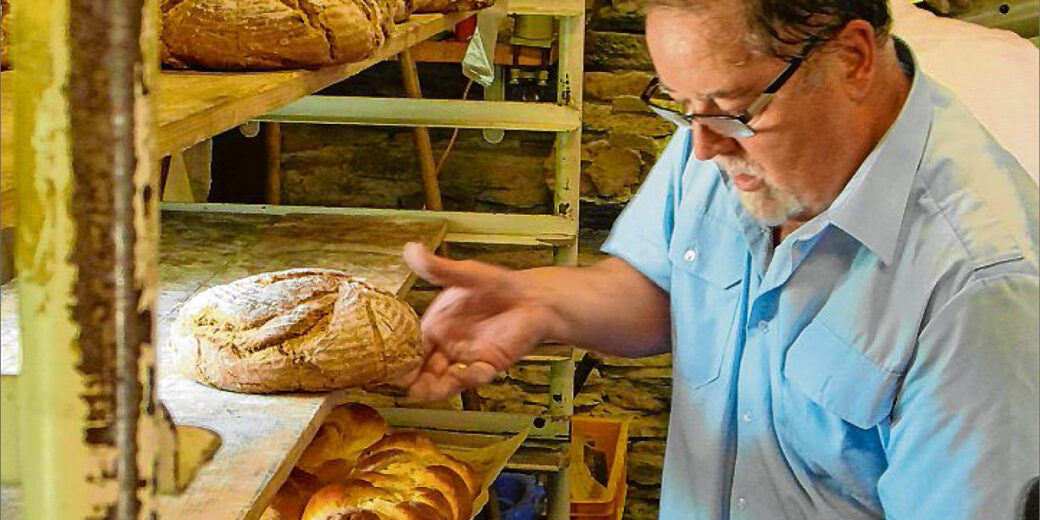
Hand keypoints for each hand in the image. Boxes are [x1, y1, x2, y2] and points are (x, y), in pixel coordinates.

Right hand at [398, 243, 548, 400]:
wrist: (533, 299)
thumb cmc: (498, 285)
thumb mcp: (465, 274)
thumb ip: (437, 268)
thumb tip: (411, 249)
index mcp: (436, 325)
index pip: (411, 344)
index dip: (399, 355)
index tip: (390, 364)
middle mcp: (447, 345)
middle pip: (422, 369)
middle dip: (412, 379)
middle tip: (404, 384)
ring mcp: (465, 358)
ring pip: (443, 380)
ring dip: (433, 388)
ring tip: (425, 391)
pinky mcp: (486, 366)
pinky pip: (472, 378)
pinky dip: (467, 380)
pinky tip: (467, 375)